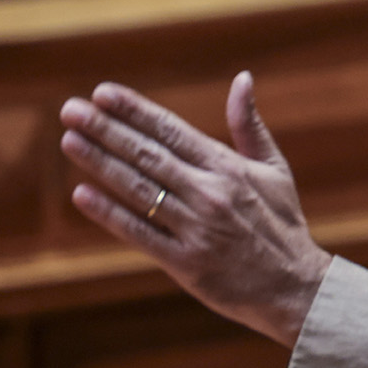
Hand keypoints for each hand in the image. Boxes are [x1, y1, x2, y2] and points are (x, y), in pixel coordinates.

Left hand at [59, 72, 332, 345]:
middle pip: (148, 154)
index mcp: (228, 168)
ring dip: (100, 164)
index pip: (172, 130)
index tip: (102, 93)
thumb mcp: (275, 170)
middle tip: (70, 109)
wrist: (297, 289)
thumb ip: (250, 126)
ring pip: (139, 189)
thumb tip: (242, 78)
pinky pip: (140, 233)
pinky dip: (110, 214)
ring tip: (69, 141)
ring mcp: (196, 229)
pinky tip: (81, 194)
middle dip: (106, 130)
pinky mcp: (186, 264)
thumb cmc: (283, 227)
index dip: (135, 110)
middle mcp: (210, 193)